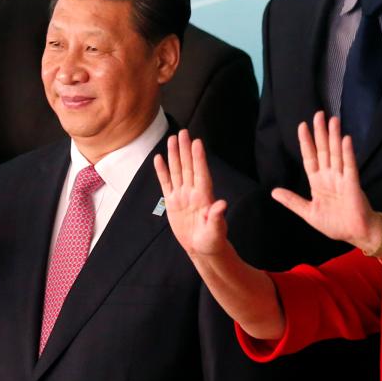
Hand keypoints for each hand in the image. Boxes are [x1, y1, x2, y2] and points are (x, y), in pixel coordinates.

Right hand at [154, 130, 229, 256]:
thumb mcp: (216, 231)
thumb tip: (222, 204)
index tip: (197, 142)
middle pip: (188, 166)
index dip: (199, 158)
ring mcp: (182, 195)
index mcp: (204, 197)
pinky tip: (159, 158)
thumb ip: (217, 217)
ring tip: (172, 139)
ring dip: (174, 155)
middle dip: (185, 149)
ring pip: (177, 171)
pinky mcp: (172, 202)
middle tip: (183, 132)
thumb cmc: (212, 240)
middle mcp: (193, 192)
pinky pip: (166, 183)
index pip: (201, 173)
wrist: (201, 248)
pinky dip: (162, 171)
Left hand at [272, 112, 377, 247]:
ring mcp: (342, 178)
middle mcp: (329, 176)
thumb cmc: (335, 223)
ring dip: (334, 137)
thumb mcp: (308, 212)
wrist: (355, 234)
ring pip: (336, 153)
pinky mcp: (353, 183)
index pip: (310, 157)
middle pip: (323, 150)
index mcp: (318, 182)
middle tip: (319, 114)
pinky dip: (347, 153)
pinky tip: (345, 139)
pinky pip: (349, 165)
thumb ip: (292, 201)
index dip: (306, 142)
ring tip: (332, 120)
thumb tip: (273, 192)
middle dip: (321, 132)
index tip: (302, 126)